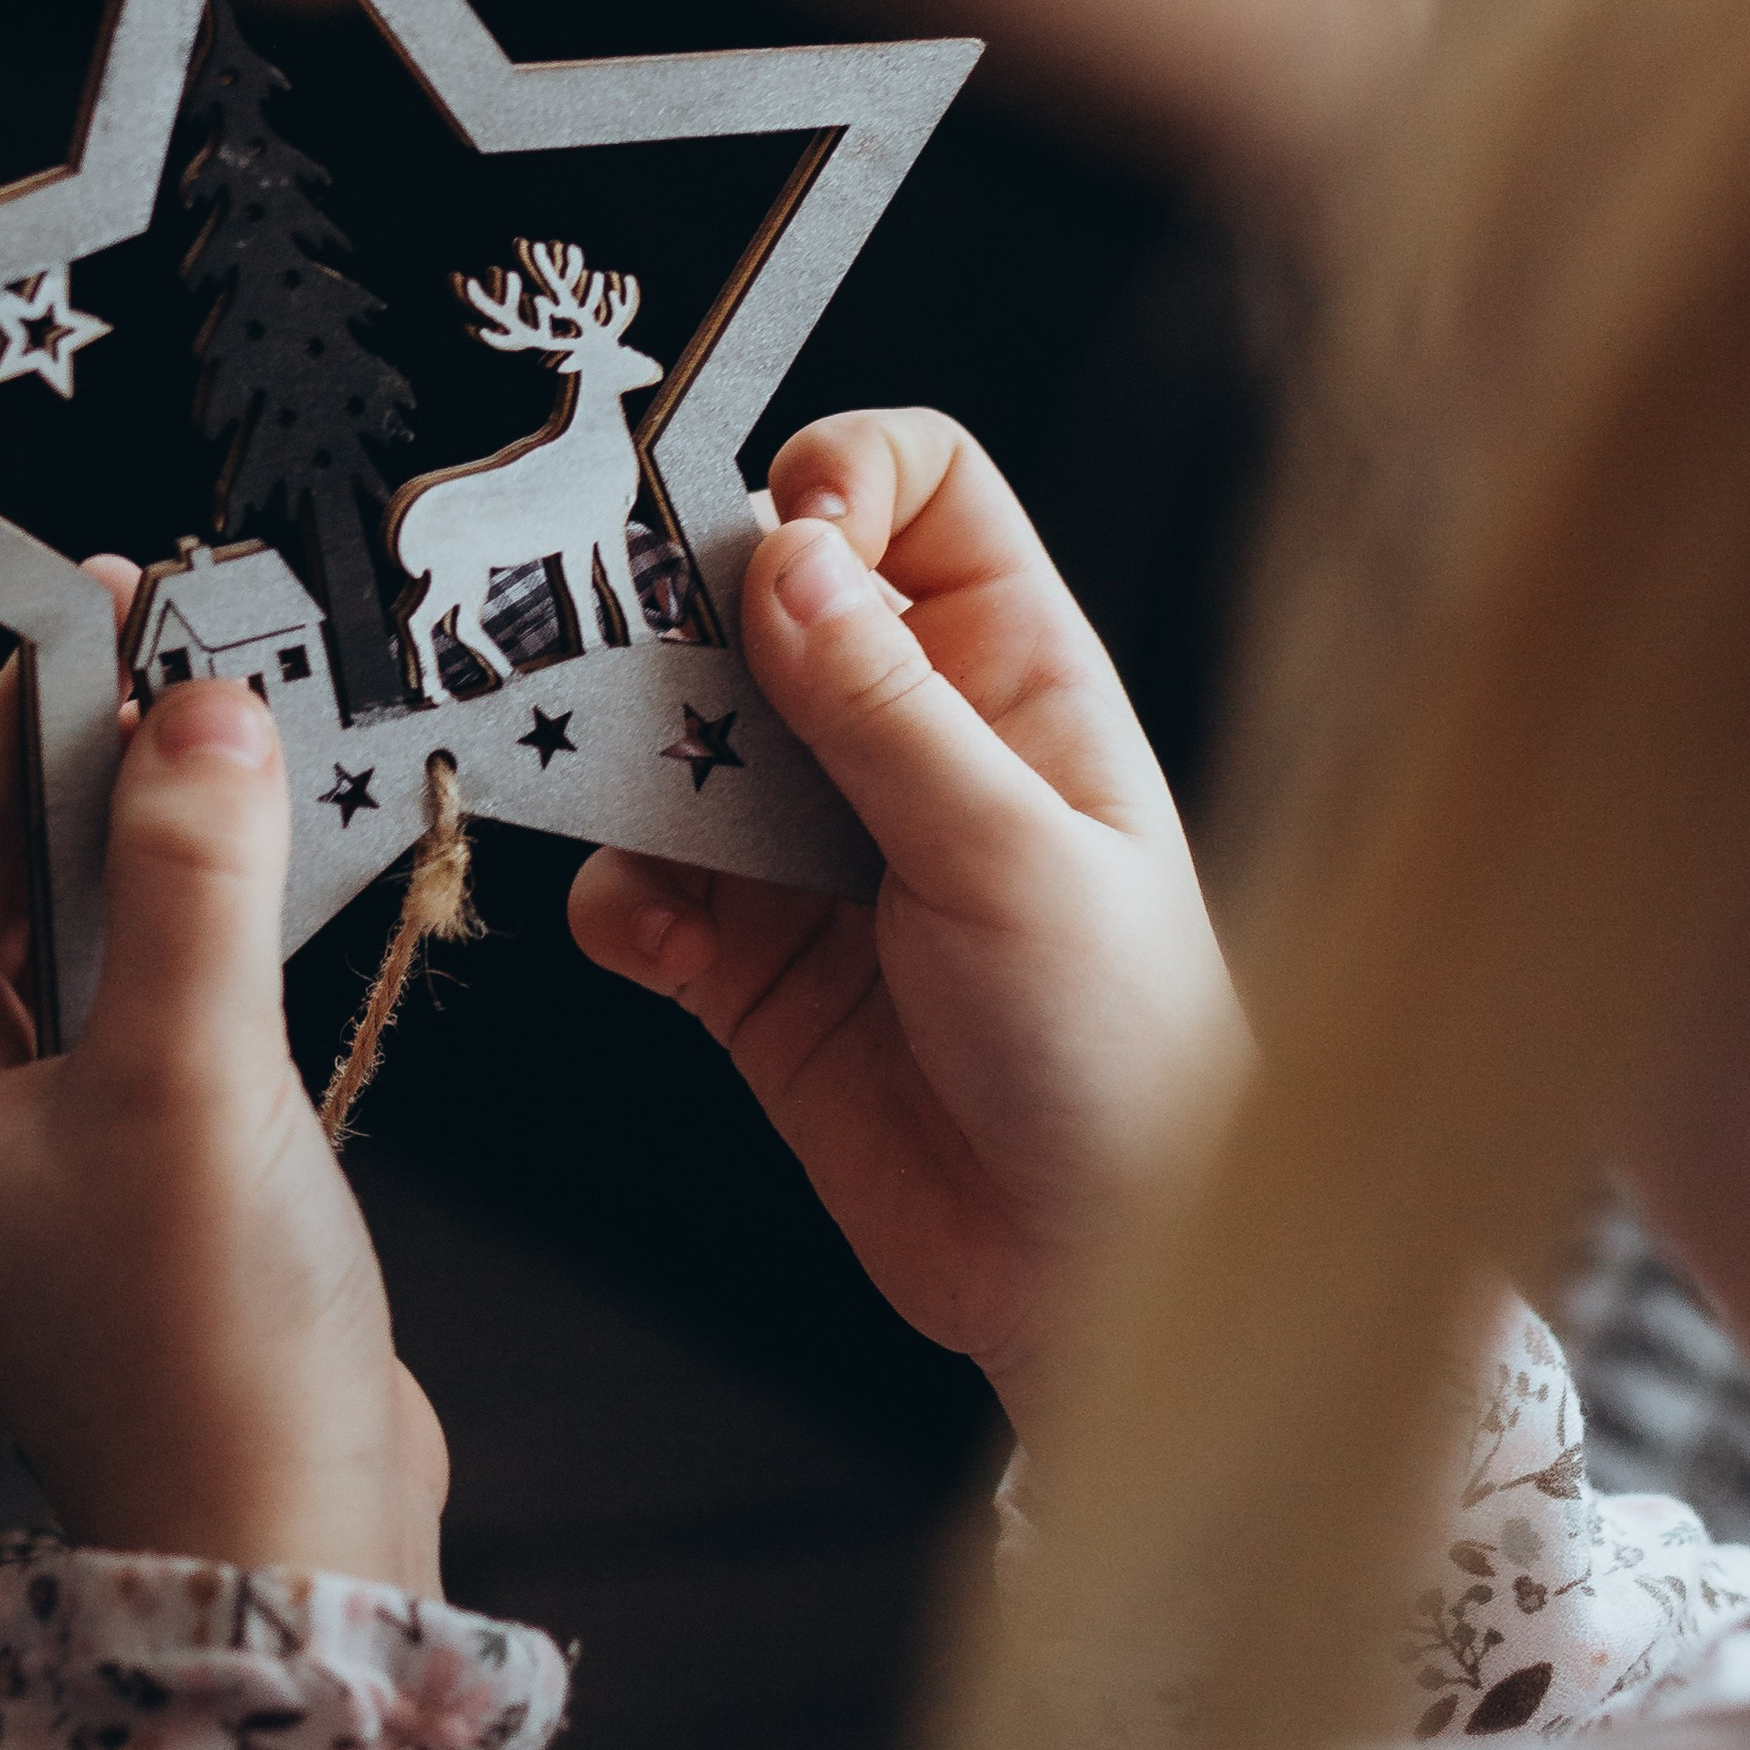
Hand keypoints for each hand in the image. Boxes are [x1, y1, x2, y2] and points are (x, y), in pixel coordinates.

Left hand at [0, 575, 443, 1584]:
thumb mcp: (195, 1078)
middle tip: (215, 647)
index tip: (127, 597)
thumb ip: (193, 873)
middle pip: (2, 865)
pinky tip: (281, 860)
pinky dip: (212, 919)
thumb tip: (204, 702)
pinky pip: (151, 991)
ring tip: (263, 730)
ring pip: (86, 924)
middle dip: (107, 758)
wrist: (289, 1539)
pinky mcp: (127, 1162)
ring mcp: (26, 1137)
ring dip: (170, 834)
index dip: (30, 704)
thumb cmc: (204, 1346)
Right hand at [570, 413, 1239, 1444]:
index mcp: (1014, 679)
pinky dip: (625, 902)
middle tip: (633, 668)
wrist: (1097, 1266)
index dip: (839, 482)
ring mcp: (825, 857)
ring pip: (684, 749)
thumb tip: (784, 552)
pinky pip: (651, 895)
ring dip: (636, 766)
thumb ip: (882, 705)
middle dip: (683, 624)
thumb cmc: (1124, 1051)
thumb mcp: (1009, 853)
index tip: (776, 542)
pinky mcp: (759, 970)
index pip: (919, 496)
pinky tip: (652, 936)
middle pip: (763, 606)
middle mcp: (911, 748)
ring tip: (636, 814)